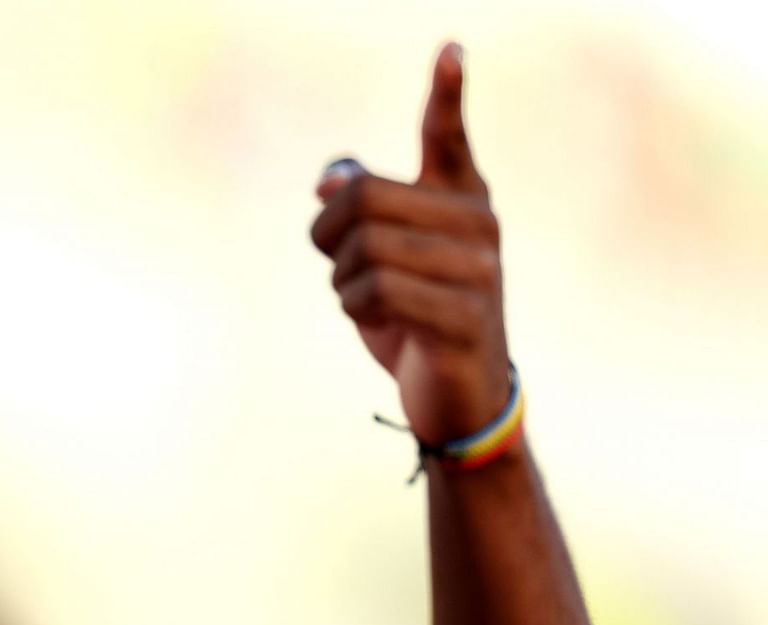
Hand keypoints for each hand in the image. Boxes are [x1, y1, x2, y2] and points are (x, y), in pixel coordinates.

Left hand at [310, 42, 511, 445]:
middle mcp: (479, 225)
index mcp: (462, 198)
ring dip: (343, 281)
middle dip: (328, 234)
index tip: (449, 48)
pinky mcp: (465, 318)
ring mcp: (479, 272)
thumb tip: (332, 178)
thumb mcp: (382, 256)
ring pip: (366, 249)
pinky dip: (355, 307)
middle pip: (364, 199)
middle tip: (338, 262)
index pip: (448, 137)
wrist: (458, 395)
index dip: (445, 94)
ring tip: (364, 299)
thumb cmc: (415, 313)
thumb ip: (361, 207)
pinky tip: (375, 321)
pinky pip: (378, 292)